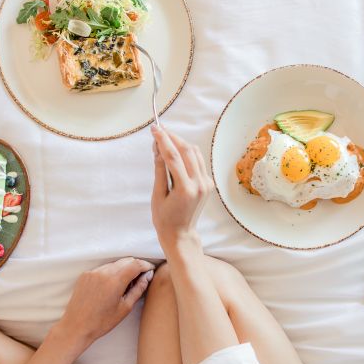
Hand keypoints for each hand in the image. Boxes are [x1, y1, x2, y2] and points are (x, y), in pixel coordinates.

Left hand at [58, 258, 154, 344]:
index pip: (135, 264)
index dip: (146, 265)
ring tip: (125, 285)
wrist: (76, 326)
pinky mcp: (85, 275)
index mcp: (114, 281)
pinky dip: (111, 273)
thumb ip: (138, 289)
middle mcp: (103, 273)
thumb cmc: (102, 322)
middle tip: (140, 278)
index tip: (150, 270)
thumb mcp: (125, 308)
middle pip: (125, 261)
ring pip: (114, 264)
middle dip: (135, 266)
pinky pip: (103, 268)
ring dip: (123, 269)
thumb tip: (147, 276)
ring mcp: (93, 272)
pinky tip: (111, 286)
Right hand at [151, 126, 213, 253]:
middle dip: (173, 138)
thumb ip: (160, 171)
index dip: (163, 140)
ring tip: (166, 140)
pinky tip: (176, 152)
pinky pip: (198, 161)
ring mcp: (206, 184)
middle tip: (160, 130)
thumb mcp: (157, 195)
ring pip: (195, 153)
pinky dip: (187, 153)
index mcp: (185, 189)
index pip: (173, 157)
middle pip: (187, 150)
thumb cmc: (164, 218)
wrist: (180, 234)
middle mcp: (199, 184)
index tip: (155, 129)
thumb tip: (158, 148)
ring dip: (180, 143)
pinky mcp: (208, 183)